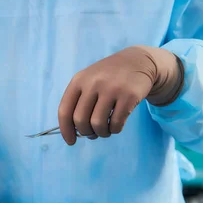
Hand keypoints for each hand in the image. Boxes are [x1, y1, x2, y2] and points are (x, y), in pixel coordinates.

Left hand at [58, 46, 182, 144]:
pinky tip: (115, 126)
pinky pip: (116, 123)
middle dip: (85, 132)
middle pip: (80, 120)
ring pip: (98, 124)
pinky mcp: (129, 95)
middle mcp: (93, 83)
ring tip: (105, 130)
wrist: (138, 61)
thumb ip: (78, 103)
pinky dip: (114, 130)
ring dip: (101, 133)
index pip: (65, 111)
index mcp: (78, 81)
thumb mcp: (88, 81)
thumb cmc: (107, 78)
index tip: (71, 141)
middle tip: (92, 133)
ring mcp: (112, 88)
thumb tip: (73, 132)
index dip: (65, 130)